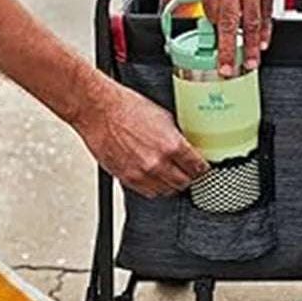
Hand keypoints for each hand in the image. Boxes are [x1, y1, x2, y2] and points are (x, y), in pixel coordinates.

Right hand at [75, 79, 208, 198]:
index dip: (202, 168)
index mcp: (172, 145)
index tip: (201, 167)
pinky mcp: (127, 178)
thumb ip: (177, 136)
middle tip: (188, 171)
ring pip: (167, 191)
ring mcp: (142, 173)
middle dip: (189, 177)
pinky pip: (148, 192)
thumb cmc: (126, 108)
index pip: (197, 167)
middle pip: (184, 182)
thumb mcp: (163, 117)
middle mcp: (158, 163)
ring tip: (172, 176)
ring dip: (172, 184)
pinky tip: (156, 179)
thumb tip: (187, 145)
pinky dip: (155, 187)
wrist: (99, 111)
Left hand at [200, 0, 281, 74]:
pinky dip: (265, 30)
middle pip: (230, 24)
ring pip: (252, 22)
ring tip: (250, 63)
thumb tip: (213, 21)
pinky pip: (267, 13)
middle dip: (229, 51)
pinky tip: (262, 42)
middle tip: (228, 69)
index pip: (211, 14)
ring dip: (251, 46)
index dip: (213, 33)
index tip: (214, 52)